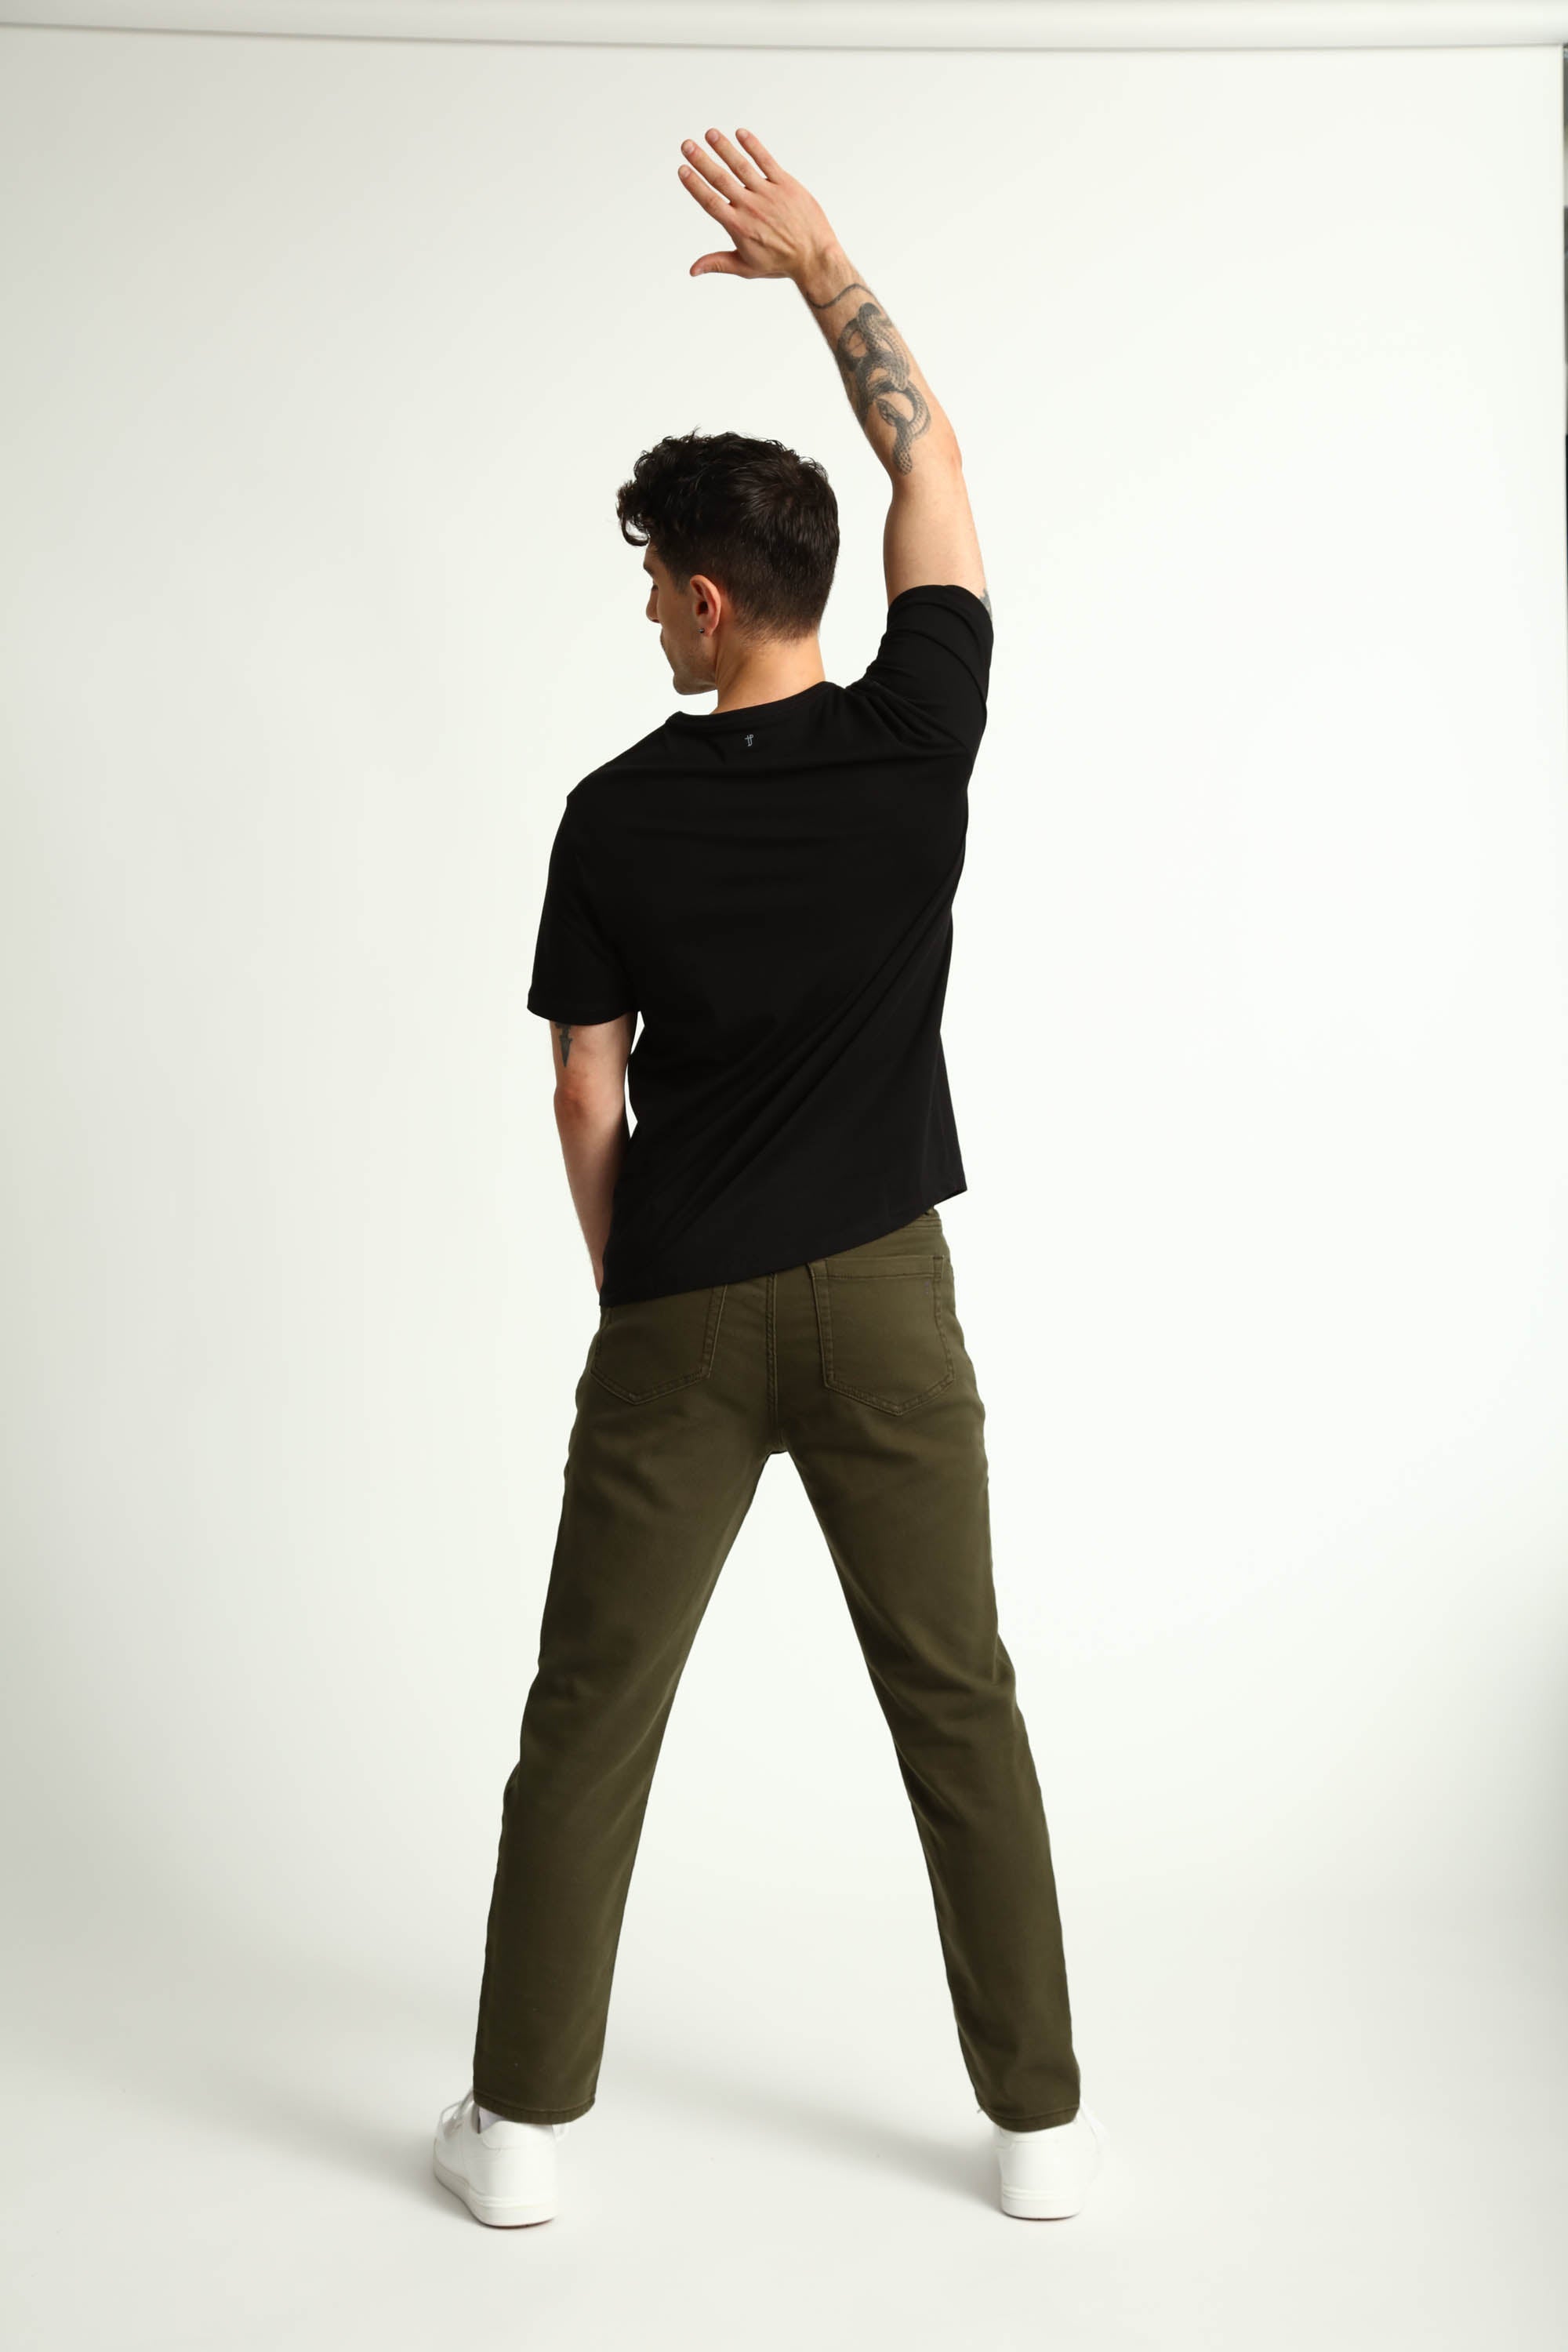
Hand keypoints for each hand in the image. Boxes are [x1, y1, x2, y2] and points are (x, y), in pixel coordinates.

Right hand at [677, 127, 841, 284]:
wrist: (815, 257)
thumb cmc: (780, 264)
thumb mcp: (746, 267)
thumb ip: (717, 263)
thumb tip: (692, 270)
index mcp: (738, 226)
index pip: (710, 201)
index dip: (694, 185)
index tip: (682, 169)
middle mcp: (750, 207)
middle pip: (720, 179)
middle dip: (702, 161)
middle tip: (686, 145)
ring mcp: (768, 194)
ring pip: (741, 166)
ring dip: (724, 148)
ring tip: (710, 134)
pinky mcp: (786, 184)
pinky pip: (767, 161)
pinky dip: (753, 146)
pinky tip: (740, 133)